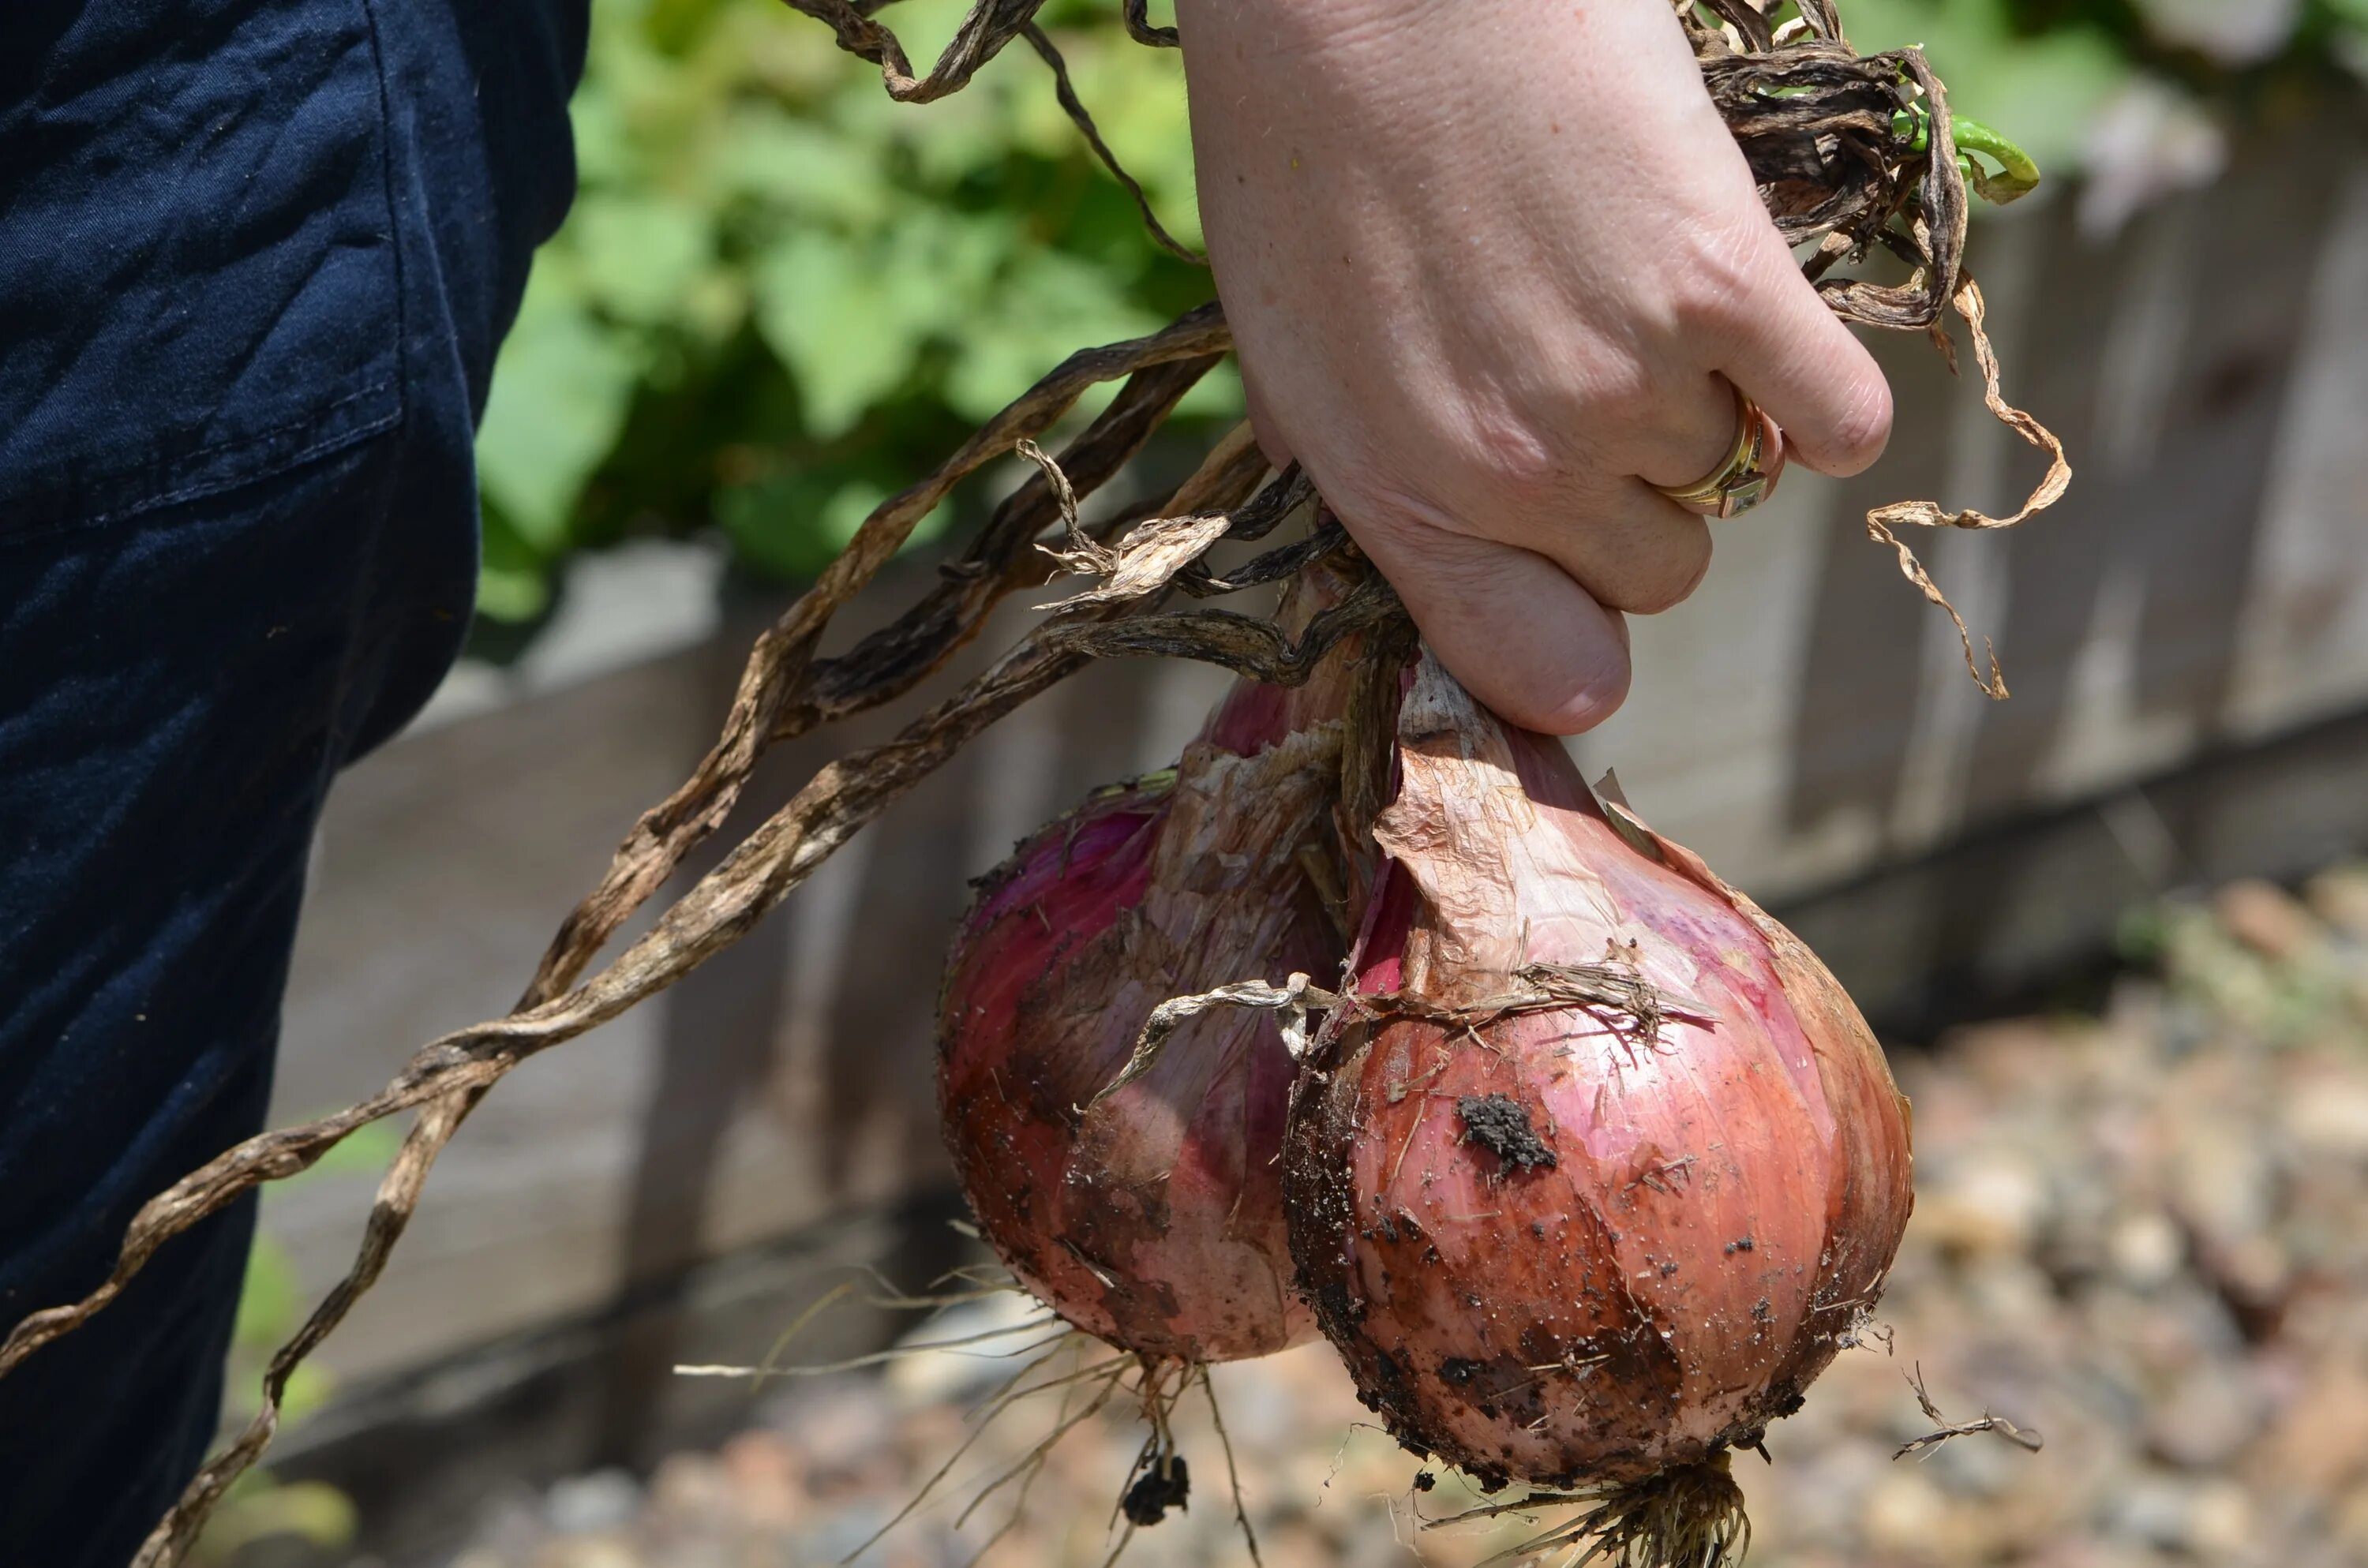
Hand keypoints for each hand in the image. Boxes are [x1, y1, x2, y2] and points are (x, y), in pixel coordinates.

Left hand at [1178, 0, 1892, 733]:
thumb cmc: (1300, 140)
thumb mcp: (1279, 344)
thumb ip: (1351, 471)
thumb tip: (1394, 565)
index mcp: (1398, 499)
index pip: (1539, 671)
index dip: (1575, 644)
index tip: (1584, 593)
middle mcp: (1518, 475)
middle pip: (1659, 576)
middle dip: (1641, 503)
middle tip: (1601, 390)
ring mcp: (1627, 387)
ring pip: (1736, 473)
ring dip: (1709, 403)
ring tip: (1637, 292)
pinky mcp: (1725, 288)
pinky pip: (1841, 418)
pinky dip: (1826, 394)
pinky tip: (1769, 332)